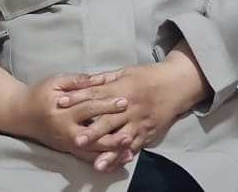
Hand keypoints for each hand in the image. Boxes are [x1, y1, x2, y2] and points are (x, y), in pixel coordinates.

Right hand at [0, 73, 128, 159]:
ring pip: (92, 150)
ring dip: (111, 151)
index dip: (107, 105)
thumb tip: (98, 79)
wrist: (20, 114)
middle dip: (113, 133)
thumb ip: (77, 81)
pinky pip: (88, 158)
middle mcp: (65, 131)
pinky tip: (118, 158)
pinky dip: (103, 158)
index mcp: (62, 111)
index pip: (88, 108)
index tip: (124, 101)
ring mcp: (67, 143)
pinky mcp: (68, 150)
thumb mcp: (55, 81)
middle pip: (93, 134)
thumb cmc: (39, 94)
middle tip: (131, 130)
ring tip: (129, 148)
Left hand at [57, 52, 208, 158]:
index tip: (61, 103)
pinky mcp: (146, 133)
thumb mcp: (125, 72)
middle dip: (91, 131)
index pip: (96, 95)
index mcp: (122, 89)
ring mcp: (139, 122)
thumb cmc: (148, 76)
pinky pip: (133, 147)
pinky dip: (121, 157)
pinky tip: (110, 165)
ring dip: (107, 151)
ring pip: (120, 139)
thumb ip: (105, 79)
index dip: (78, 98)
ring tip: (95, 163)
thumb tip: (84, 81)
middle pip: (107, 121)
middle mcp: (130, 108)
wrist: (176, 85)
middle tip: (75, 140)